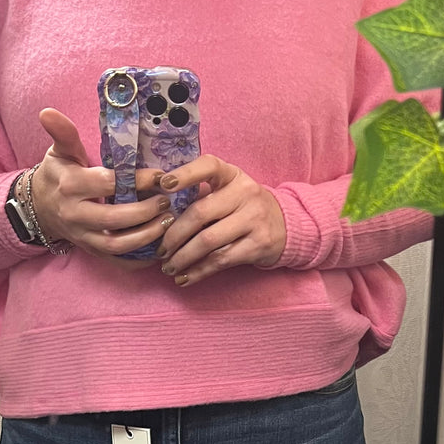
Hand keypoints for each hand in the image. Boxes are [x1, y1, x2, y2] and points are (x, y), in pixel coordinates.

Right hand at [30, 108, 175, 267]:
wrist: (41, 207)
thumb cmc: (58, 174)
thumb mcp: (60, 152)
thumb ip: (63, 133)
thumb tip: (48, 112)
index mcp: (70, 186)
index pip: (108, 184)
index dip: (137, 181)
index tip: (162, 176)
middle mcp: (75, 215)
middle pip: (113, 219)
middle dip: (145, 212)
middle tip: (168, 201)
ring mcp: (83, 237)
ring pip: (117, 244)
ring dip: (146, 237)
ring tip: (169, 223)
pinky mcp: (91, 251)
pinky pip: (116, 261)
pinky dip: (138, 260)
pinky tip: (159, 249)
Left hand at [155, 155, 286, 285]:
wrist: (285, 226)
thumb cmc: (243, 208)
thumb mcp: (229, 192)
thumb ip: (200, 196)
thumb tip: (158, 214)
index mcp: (233, 175)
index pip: (209, 166)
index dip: (185, 174)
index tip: (162, 185)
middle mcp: (245, 193)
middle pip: (200, 213)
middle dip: (174, 235)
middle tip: (160, 250)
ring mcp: (254, 219)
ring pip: (208, 241)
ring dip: (183, 258)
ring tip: (168, 267)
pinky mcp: (258, 244)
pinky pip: (220, 261)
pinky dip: (198, 272)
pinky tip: (184, 277)